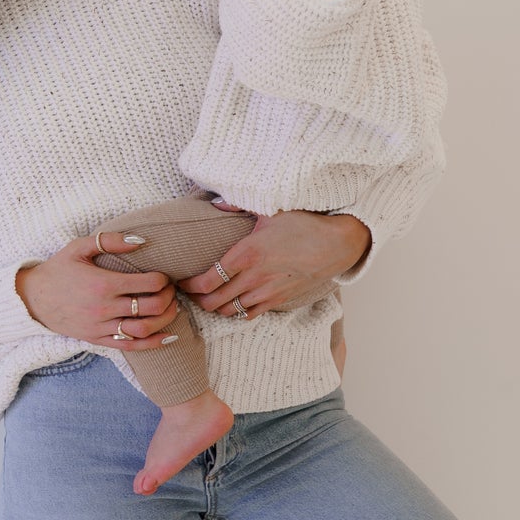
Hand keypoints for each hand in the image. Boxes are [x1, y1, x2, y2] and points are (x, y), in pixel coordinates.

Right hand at [15, 232, 181, 350]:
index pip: (148, 284)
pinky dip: (153, 343)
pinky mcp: (97, 340)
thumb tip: (141, 240)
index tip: (165, 275)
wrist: (32, 298)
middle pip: (151, 307)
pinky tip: (168, 336)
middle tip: (171, 290)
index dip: (163, 279)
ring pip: (144, 328)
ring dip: (165, 319)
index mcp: (102, 284)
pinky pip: (130, 346)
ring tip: (171, 308)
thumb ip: (110, 241)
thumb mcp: (79, 247)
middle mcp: (104, 308)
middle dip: (168, 297)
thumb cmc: (58, 270)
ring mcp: (101, 327)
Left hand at [177, 210, 370, 317]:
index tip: (182, 281)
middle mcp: (254, 277)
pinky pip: (249, 315)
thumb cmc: (304, 223)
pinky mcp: (279, 301)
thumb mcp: (269, 210)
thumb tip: (215, 203)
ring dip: (214, 307)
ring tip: (207, 298)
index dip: (189, 285)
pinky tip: (232, 304)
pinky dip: (236, 313)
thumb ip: (238, 206)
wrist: (337, 244)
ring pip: (228, 311)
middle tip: (189, 292)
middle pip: (213, 301)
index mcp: (247, 254)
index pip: (207, 280)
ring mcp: (267, 292)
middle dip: (196, 299)